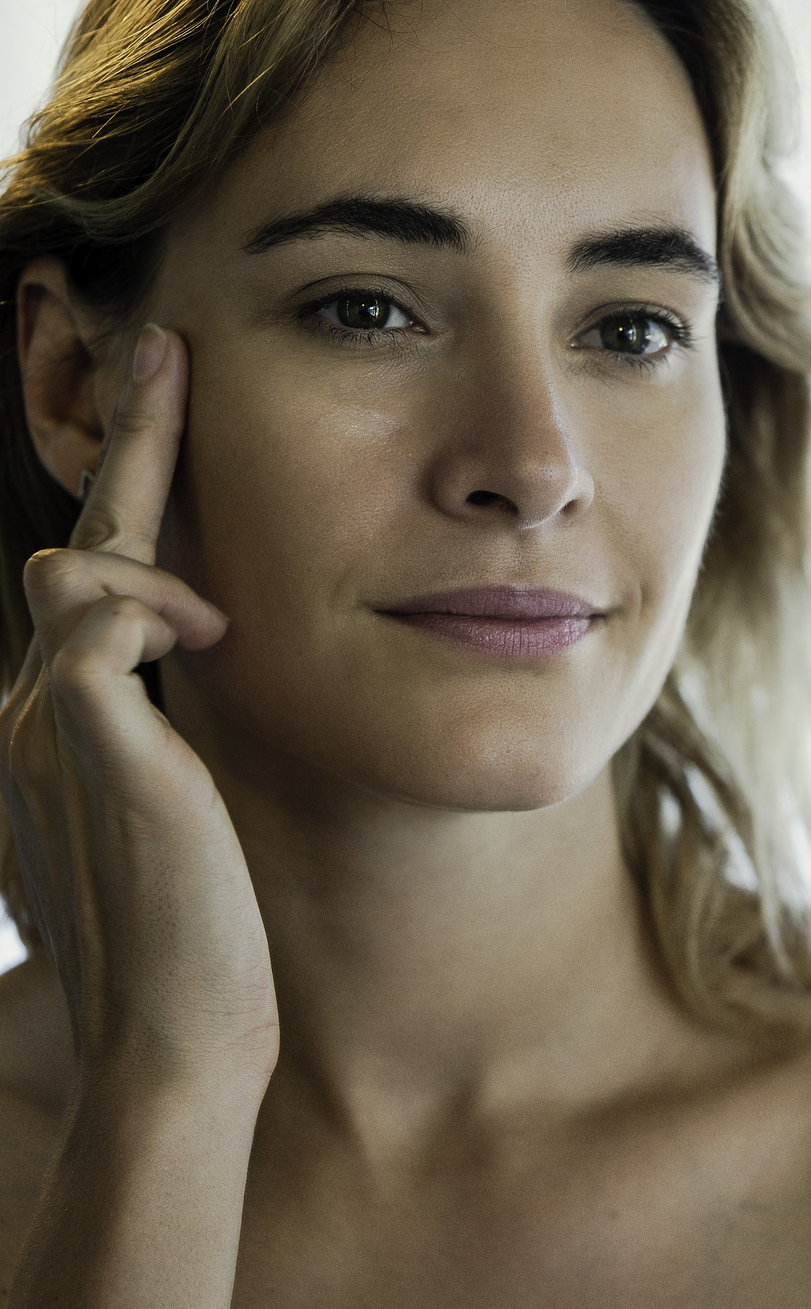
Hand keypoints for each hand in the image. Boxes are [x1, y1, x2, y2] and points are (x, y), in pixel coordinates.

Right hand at [1, 324, 274, 1092]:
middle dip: (127, 442)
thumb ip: (169, 722)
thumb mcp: (183, 803)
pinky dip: (157, 608)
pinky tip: (209, 637)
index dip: (126, 485)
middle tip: (168, 347)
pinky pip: (100, 619)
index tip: (166, 392)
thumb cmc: (202, 925)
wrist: (176, 1025)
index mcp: (59, 720)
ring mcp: (39, 721)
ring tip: (218, 623)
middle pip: (79, 542)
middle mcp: (29, 708)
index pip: (91, 575)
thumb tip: (202, 640)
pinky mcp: (78, 736)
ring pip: (80, 568)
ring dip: (156, 553)